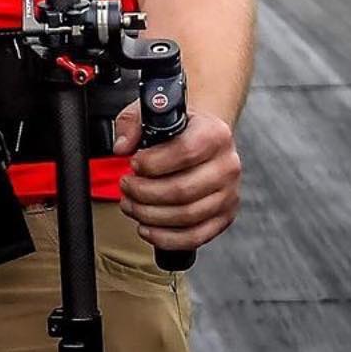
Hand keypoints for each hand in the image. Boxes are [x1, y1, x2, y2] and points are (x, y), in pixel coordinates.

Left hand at [111, 108, 240, 253]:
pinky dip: (166, 237)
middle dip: (144, 193)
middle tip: (126, 186)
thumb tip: (122, 147)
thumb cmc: (177, 128)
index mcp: (214, 134)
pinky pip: (195, 236)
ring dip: (150, 215)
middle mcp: (227, 165)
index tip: (133, 164)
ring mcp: (228, 194)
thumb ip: (131, 124)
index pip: (186, 152)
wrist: (203, 139)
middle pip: (183, 190)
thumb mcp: (152, 113)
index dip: (153, 163)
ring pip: (186, 216)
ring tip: (131, 205)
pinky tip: (146, 228)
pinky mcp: (224, 217)